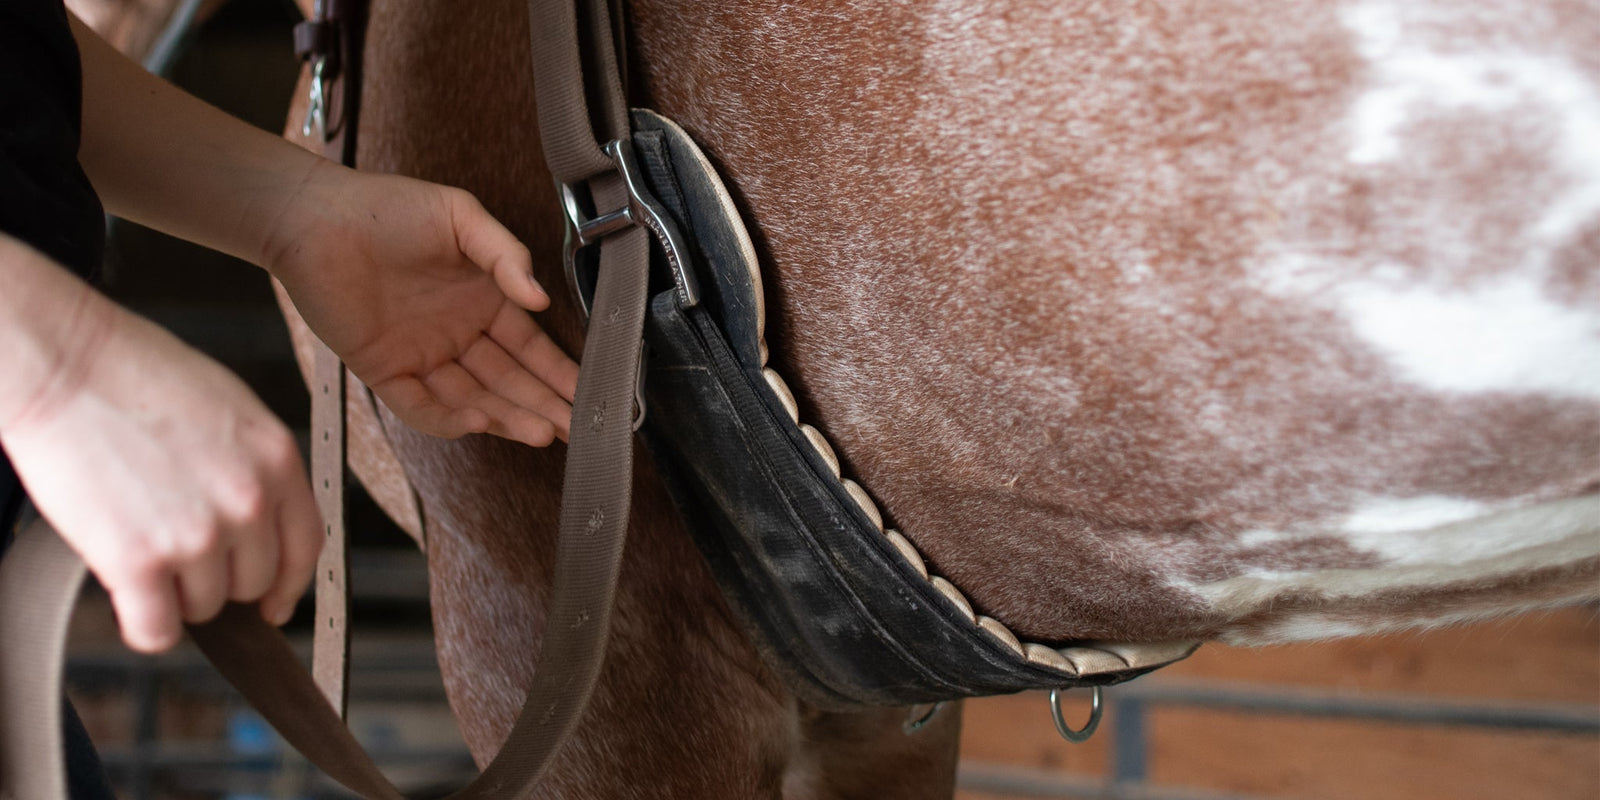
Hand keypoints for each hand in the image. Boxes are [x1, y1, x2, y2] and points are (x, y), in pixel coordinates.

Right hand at [1, 296, 320, 652]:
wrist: (65, 365)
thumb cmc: (134, 375)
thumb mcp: (230, 410)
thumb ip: (255, 467)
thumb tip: (260, 522)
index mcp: (277, 460)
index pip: (306, 546)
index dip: (289, 584)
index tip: (276, 603)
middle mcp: (249, 501)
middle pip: (253, 583)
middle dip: (219, 578)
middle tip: (177, 550)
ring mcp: (198, 534)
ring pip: (205, 608)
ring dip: (175, 594)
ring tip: (142, 545)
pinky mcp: (140, 560)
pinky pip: (157, 630)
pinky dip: (144, 626)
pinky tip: (130, 600)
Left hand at [265, 161, 577, 446]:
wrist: (315, 217)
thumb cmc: (388, 208)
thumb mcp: (461, 217)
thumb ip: (507, 254)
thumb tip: (540, 300)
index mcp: (483, 299)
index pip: (531, 346)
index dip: (560, 372)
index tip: (588, 393)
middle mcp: (458, 332)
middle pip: (510, 380)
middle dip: (544, 405)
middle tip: (576, 428)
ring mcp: (422, 354)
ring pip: (473, 397)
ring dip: (507, 417)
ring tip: (542, 432)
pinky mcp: (385, 369)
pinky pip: (420, 404)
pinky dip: (448, 417)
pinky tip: (479, 419)